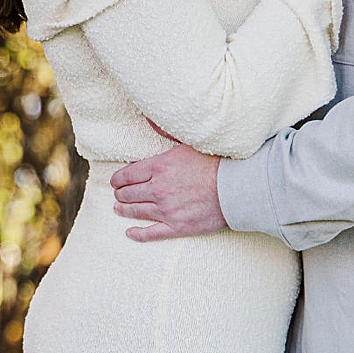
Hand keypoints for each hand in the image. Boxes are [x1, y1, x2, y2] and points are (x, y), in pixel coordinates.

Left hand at [112, 143, 226, 239]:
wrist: (237, 187)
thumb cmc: (216, 162)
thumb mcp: (187, 142)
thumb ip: (165, 133)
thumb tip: (149, 117)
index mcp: (159, 167)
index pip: (128, 174)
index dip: (118, 179)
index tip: (115, 181)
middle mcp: (158, 189)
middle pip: (128, 193)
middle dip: (120, 193)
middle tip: (117, 194)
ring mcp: (167, 209)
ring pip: (136, 211)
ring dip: (124, 209)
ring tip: (118, 208)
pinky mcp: (178, 226)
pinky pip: (152, 233)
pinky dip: (138, 234)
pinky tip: (130, 233)